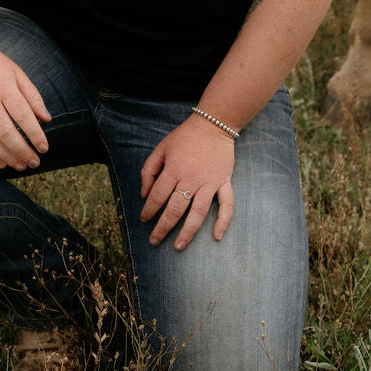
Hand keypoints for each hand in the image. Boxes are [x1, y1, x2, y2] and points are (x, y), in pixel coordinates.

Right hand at [0, 40, 50, 171]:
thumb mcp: (19, 74)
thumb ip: (33, 97)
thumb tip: (47, 120)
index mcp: (4, 87)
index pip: (22, 115)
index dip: (34, 134)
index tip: (44, 148)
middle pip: (5, 132)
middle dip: (21, 151)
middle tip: (34, 162)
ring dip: (5, 156)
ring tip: (20, 165)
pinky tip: (0, 162)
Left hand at [139, 114, 235, 249]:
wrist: (214, 125)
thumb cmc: (184, 137)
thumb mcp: (161, 148)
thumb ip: (149, 170)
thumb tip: (145, 195)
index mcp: (173, 170)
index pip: (157, 196)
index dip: (148, 210)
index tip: (144, 219)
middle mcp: (190, 179)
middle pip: (174, 209)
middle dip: (162, 228)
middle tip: (154, 241)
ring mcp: (209, 183)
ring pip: (198, 213)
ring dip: (188, 232)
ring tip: (178, 246)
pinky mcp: (224, 182)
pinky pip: (226, 205)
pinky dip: (223, 221)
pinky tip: (216, 236)